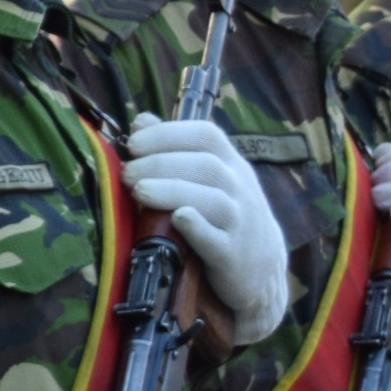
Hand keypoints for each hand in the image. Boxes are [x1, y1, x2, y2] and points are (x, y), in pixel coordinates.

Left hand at [124, 115, 288, 344]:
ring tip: (139, 191)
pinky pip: (216, 238)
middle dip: (160, 164)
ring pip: (210, 199)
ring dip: (171, 190)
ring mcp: (240, 222)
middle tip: (127, 173)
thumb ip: (178, 150)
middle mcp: (240, 189)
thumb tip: (141, 121)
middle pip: (205, 165)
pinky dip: (196, 226)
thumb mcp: (212, 180)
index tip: (134, 143)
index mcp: (233, 165)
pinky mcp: (232, 255)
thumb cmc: (225, 219)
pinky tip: (178, 218)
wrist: (262, 270)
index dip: (168, 134)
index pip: (206, 135)